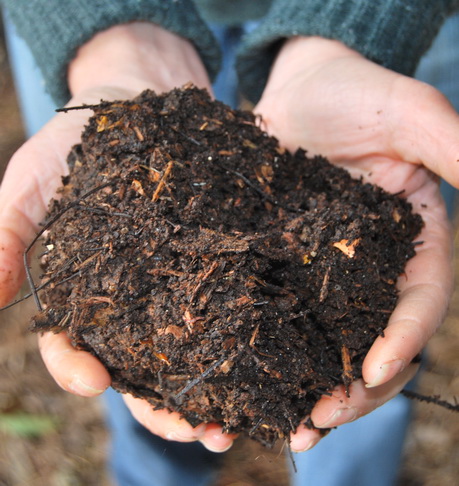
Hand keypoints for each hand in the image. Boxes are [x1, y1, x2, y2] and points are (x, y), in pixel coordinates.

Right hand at [0, 22, 233, 452]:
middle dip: (164, 406)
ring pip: (192, 351)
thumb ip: (4, 234)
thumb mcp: (28, 183)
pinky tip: (269, 354)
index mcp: (81, 298)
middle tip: (198, 432)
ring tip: (240, 418)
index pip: (73, 350)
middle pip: (144, 370)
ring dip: (215, 388)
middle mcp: (131, 305)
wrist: (131, 105)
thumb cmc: (72, 146)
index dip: (78, 370)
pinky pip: (230, 302)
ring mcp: (176, 286)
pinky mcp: (214, 261)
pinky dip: (246, 333)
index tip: (93, 381)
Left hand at [255, 37, 455, 450]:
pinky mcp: (281, 261)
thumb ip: (449, 146)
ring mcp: (322, 268)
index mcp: (410, 240)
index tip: (375, 373)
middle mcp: (369, 264)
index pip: (418, 303)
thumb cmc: (355, 92)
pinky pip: (280, 313)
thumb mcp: (408, 112)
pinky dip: (272, 350)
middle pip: (373, 338)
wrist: (297, 89)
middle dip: (354, 386)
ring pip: (326, 339)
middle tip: (321, 419)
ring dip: (312, 384)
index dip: (403, 340)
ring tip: (289, 424)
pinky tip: (252, 379)